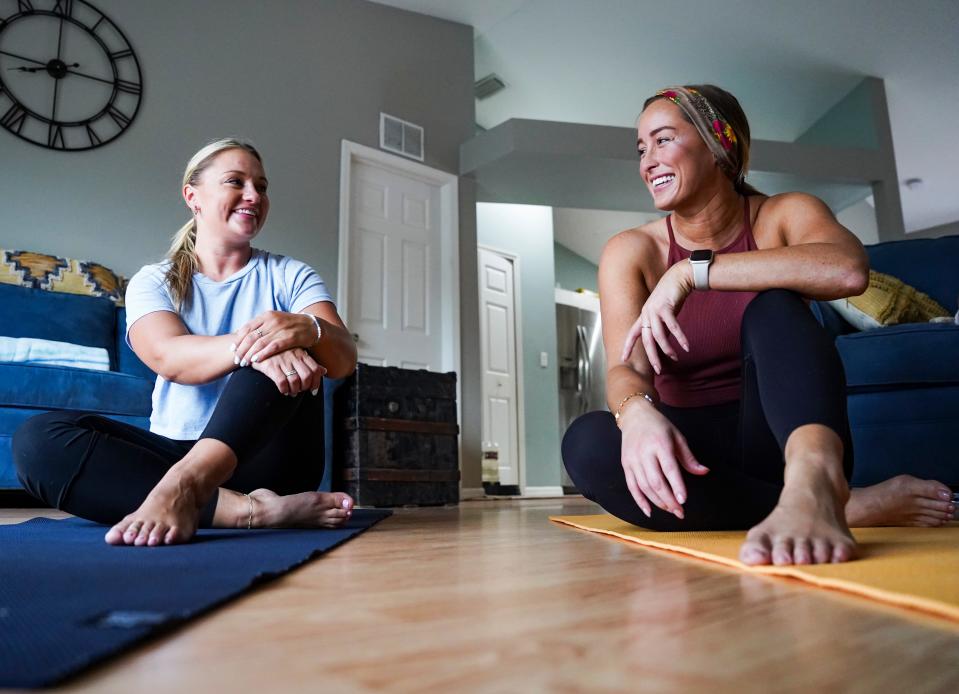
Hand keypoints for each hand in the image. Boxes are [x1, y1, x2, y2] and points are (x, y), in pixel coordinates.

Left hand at [231, 311, 317, 367]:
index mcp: (266, 316)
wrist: (310, 326)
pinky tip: (256, 360)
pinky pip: (273, 347)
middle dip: (242, 349)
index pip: (247, 328)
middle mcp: (272, 321)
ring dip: (250, 354)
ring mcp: (281, 329)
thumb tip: (240, 333)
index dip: (238, 339)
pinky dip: (263, 354)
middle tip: (237, 360)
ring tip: (244, 363)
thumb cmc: (289, 325)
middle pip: (251, 336)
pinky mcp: (289, 337)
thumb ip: (259, 326)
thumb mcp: (273, 321)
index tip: (232, 349)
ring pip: (260, 343)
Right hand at [250, 347, 325, 395]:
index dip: (316, 382)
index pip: (315, 370)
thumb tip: (324, 371)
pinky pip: (281, 382)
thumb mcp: (296, 353)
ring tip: (292, 392)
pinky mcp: (271, 366)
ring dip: (294, 390)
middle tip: (300, 391)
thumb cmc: (279, 352)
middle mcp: (293, 356)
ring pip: (295, 380)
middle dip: (305, 387)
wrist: (257, 345)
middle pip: (307, 376)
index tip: (313, 390)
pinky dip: (284, 389)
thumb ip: (309, 362)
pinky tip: (283, 390)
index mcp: (301, 353)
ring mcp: (282, 361)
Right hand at [618, 402, 708, 517]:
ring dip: (658, 502)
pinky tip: (649, 511)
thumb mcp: (677, 437)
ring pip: (644, 487)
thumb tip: (704, 472)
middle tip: (680, 512)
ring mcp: (633, 460)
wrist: (635, 417)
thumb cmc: (659, 427)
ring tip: (671, 510)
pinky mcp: (625, 465)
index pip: (669, 468)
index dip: (676, 486)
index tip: (684, 501)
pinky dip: (640, 500)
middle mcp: (644, 453)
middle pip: (656, 482)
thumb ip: (689, 457)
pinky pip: (632, 486)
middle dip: (669, 500)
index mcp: (660, 444)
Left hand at [621, 262, 693, 374]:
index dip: (627, 346)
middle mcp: (646, 314)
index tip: (623, 358)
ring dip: (667, 349)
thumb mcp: (663, 314)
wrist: (679, 277)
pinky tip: (685, 346)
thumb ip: (661, 326)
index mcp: (644, 316)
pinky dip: (680, 337)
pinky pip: (673, 327)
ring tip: (675, 358)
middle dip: (652, 356)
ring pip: (658, 336)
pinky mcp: (666, 307)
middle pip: (646, 340)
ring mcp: (655, 310)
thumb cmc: (672, 297)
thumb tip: (663, 342)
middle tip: (657, 369)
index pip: (632, 333)